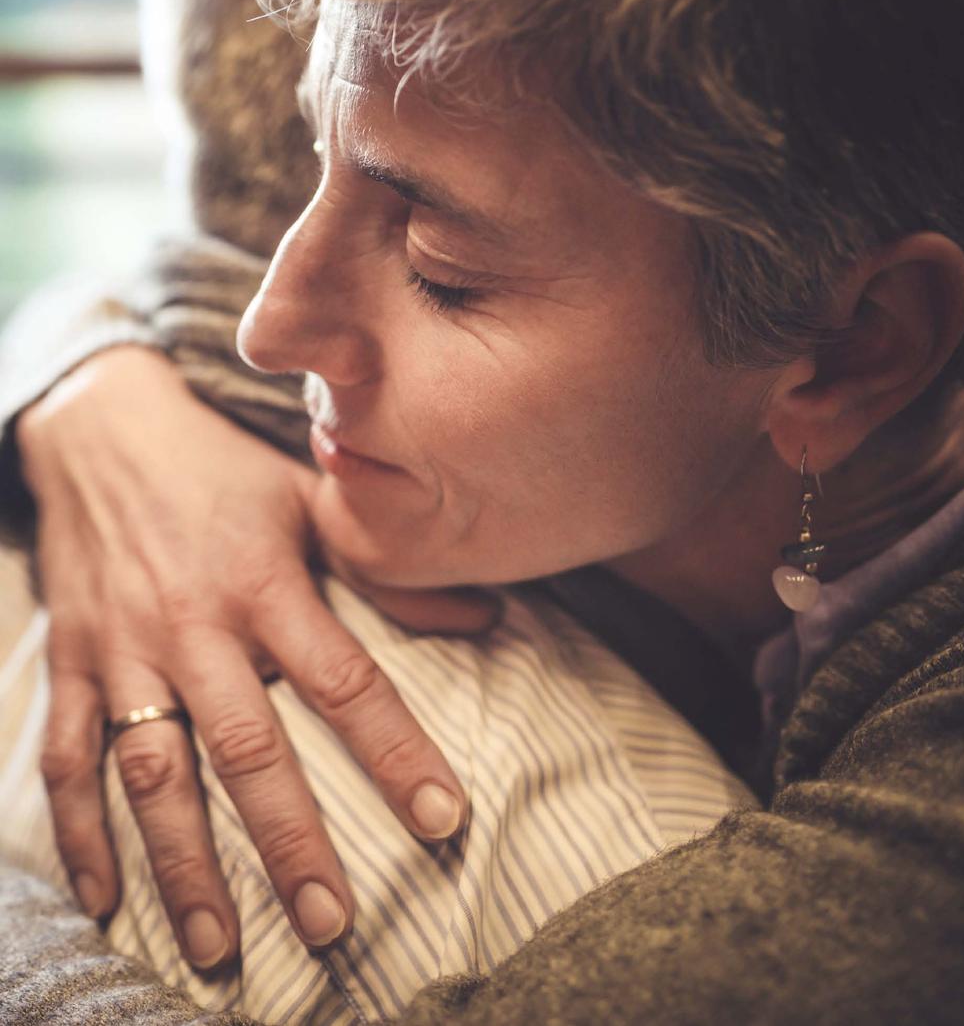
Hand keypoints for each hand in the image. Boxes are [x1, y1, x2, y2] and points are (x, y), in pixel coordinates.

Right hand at [17, 345, 496, 968]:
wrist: (104, 430)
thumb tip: (485, 615)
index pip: (345, 680)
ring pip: (154, 771)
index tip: (443, 820)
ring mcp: (124, 650)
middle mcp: (194, 626)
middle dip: (289, 842)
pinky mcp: (70, 661)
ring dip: (184, 863)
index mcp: (265, 583)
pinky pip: (66, 754)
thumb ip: (386, 568)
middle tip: (330, 925)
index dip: (396, 752)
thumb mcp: (312, 500)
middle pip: (247, 748)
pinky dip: (81, 830)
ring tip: (220, 945)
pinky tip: (105, 895)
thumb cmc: (224, 470)